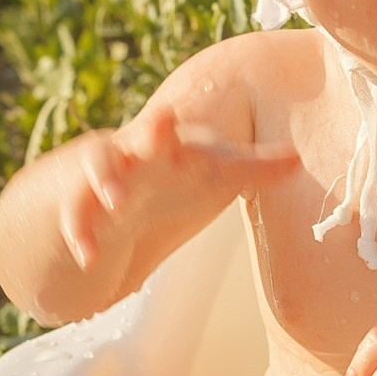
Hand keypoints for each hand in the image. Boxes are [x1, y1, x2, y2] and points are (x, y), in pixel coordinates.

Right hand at [55, 101, 293, 272]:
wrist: (110, 197)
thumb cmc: (175, 180)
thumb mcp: (213, 175)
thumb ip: (254, 169)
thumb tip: (299, 158)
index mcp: (168, 147)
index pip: (176, 134)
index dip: (174, 128)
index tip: (172, 117)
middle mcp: (135, 157)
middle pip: (136, 140)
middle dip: (149, 133)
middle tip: (159, 124)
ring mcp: (104, 182)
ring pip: (98, 172)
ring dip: (106, 182)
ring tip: (117, 200)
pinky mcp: (83, 211)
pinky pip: (77, 220)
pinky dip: (81, 237)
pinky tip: (88, 258)